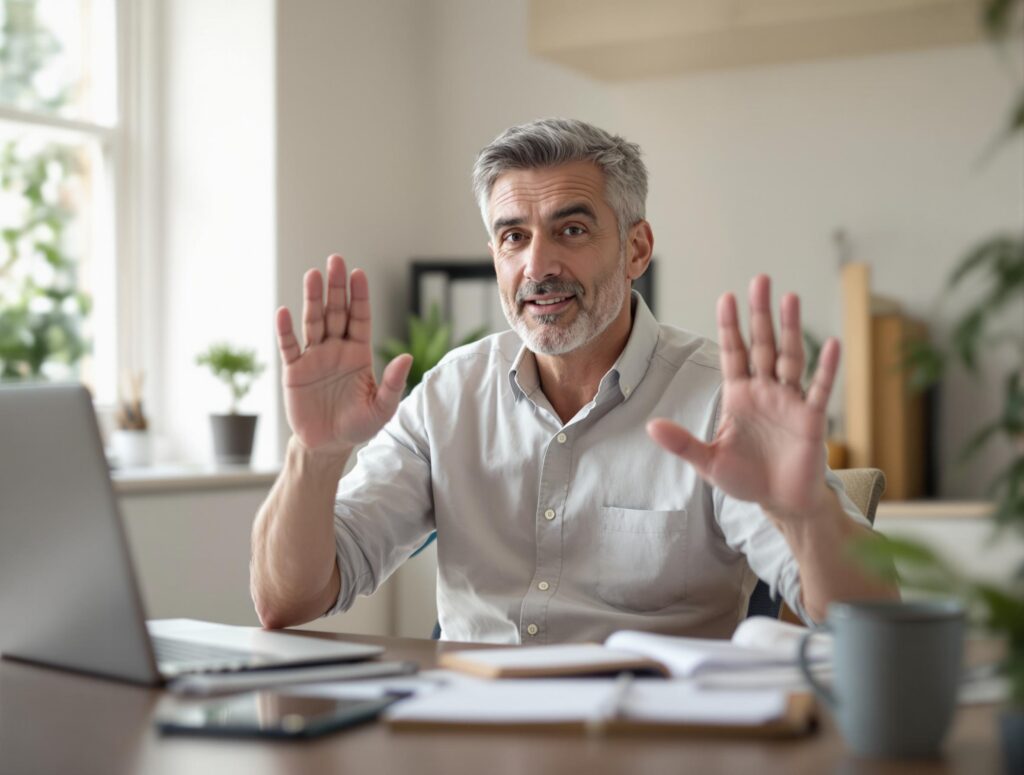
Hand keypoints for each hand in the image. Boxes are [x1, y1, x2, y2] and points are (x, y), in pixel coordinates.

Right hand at [276, 255, 412, 454]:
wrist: (328, 445)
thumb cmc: (358, 425)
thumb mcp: (382, 408)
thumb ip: (393, 383)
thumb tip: (406, 358)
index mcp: (359, 353)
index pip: (360, 318)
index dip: (360, 296)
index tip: (359, 274)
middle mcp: (336, 349)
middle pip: (336, 312)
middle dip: (336, 287)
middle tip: (335, 260)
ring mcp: (314, 357)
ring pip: (314, 321)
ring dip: (313, 299)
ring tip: (313, 275)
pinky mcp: (295, 371)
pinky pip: (289, 346)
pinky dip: (285, 330)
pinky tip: (284, 312)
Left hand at [647, 275, 839, 522]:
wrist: (780, 501)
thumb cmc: (746, 478)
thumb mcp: (708, 463)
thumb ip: (683, 443)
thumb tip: (650, 427)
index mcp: (739, 395)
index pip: (733, 353)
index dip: (730, 326)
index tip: (726, 297)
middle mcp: (765, 391)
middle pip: (762, 345)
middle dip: (760, 314)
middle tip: (760, 279)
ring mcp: (789, 401)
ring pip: (791, 357)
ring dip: (791, 329)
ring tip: (790, 298)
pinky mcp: (811, 419)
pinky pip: (819, 389)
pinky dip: (827, 367)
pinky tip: (832, 343)